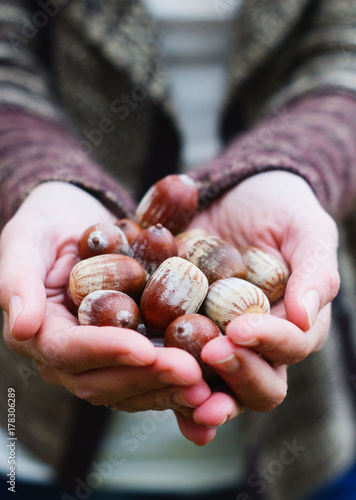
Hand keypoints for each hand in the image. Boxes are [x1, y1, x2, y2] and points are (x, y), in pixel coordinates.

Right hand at [0, 182, 211, 443]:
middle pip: (103, 379)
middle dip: (146, 377)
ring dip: (168, 387)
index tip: (145, 348)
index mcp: (40, 331)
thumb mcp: (26, 237)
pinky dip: (177, 380)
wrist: (77, 216)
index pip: (68, 351)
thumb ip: (18, 279)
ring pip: (131, 385)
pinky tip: (210, 381)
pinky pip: (151, 371)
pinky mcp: (130, 348)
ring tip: (206, 383)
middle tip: (190, 372)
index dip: (105, 352)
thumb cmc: (47, 221)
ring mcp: (101, 355)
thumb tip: (22, 328)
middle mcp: (69, 353)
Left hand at [179, 170, 338, 427]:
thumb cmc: (278, 210)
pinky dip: (164, 381)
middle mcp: (258, 346)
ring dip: (201, 397)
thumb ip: (315, 269)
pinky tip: (146, 381)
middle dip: (238, 375)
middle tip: (211, 355)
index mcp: (293, 324)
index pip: (291, 346)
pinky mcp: (183, 336)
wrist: (232, 197)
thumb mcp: (305, 228)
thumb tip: (304, 318)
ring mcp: (218, 344)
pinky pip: (176, 368)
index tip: (240, 330)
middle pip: (258, 384)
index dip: (268, 343)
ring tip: (181, 389)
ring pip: (216, 388)